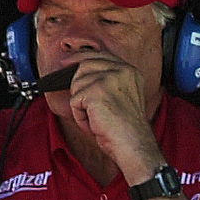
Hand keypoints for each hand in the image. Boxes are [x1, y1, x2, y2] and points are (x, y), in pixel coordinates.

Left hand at [60, 54, 159, 176]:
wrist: (133, 143)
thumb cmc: (127, 128)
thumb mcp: (122, 96)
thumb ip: (107, 81)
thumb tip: (80, 74)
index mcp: (130, 70)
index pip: (100, 56)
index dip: (80, 58)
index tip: (67, 62)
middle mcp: (121, 70)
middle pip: (84, 67)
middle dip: (78, 86)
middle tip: (85, 105)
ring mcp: (108, 79)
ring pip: (77, 85)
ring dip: (81, 106)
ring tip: (97, 118)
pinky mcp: (95, 91)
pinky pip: (74, 101)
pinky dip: (80, 116)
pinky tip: (95, 123)